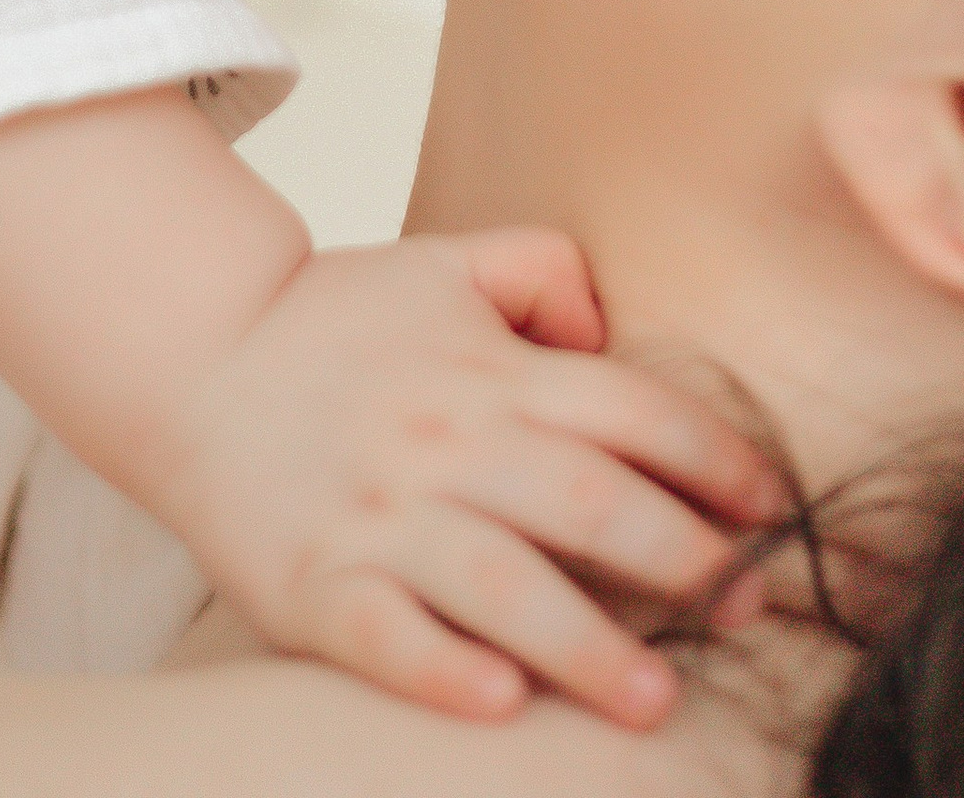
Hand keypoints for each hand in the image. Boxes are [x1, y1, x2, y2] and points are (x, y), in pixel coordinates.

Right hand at [140, 230, 782, 728]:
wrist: (191, 354)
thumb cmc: (336, 320)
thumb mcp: (446, 261)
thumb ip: (545, 270)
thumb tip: (613, 328)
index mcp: (492, 369)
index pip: (632, 409)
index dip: (714, 459)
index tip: (772, 512)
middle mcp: (448, 440)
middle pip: (588, 502)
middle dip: (684, 560)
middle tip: (752, 612)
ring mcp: (380, 516)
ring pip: (501, 585)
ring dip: (587, 644)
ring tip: (656, 699)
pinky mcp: (315, 583)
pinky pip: (387, 637)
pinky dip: (442, 671)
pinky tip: (498, 703)